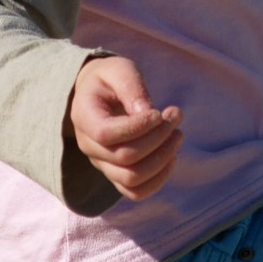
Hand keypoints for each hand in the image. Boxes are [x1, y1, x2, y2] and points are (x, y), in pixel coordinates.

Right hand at [68, 56, 182, 200]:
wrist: (99, 94)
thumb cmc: (109, 79)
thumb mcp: (119, 70)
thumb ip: (131, 88)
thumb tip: (147, 114)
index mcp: (84, 117)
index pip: (106, 134)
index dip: (137, 127)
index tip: (159, 112)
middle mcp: (89, 146)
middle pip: (124, 158)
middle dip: (158, 138)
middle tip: (176, 114)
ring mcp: (101, 163)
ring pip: (132, 179)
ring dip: (162, 159)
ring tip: (177, 134)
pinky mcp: (116, 173)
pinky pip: (136, 191)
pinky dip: (159, 179)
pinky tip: (172, 156)